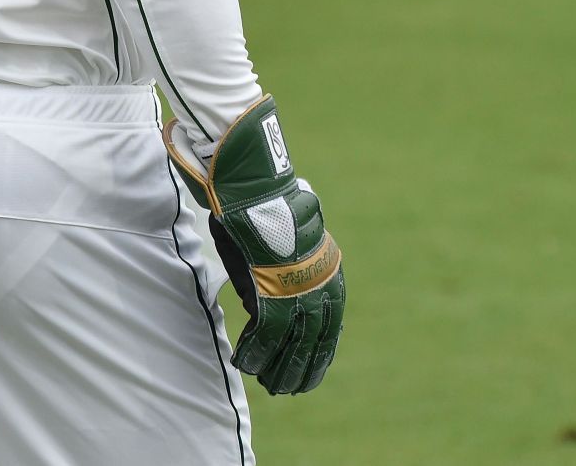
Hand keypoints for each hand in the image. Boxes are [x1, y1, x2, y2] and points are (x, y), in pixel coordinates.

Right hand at [166, 100, 345, 394]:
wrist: (252, 185)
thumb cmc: (259, 212)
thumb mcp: (274, 253)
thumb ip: (272, 285)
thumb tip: (260, 317)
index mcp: (329, 273)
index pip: (331, 327)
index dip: (318, 354)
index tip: (308, 376)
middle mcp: (321, 283)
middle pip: (317, 340)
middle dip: (301, 368)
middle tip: (287, 390)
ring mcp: (300, 286)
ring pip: (295, 342)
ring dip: (279, 367)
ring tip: (268, 385)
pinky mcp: (276, 286)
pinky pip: (268, 331)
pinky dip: (256, 350)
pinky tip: (244, 363)